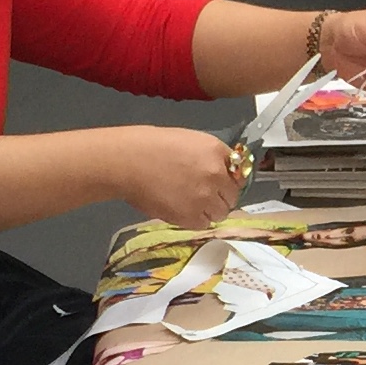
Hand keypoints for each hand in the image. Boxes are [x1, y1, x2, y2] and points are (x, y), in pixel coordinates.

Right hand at [114, 125, 244, 225]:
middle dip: (221, 196)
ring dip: (209, 210)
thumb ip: (209, 156)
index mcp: (215, 151)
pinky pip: (203, 224)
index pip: (238, 172)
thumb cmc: (150, 146)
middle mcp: (216, 174)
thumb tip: (222, 172)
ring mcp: (205, 197)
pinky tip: (182, 210)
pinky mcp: (191, 216)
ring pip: (220, 212)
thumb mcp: (188, 140)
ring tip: (190, 204)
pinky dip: (195, 220)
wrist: (126, 162)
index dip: (228, 179)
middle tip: (203, 195)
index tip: (221, 183)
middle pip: (232, 195)